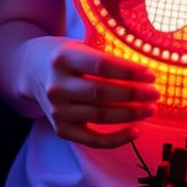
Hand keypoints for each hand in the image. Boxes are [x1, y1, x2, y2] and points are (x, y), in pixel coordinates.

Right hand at [19, 36, 157, 148]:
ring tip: (150, 109)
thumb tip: (144, 74)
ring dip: (131, 114)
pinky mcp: (61, 129)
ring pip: (101, 116)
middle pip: (102, 93)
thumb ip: (103, 59)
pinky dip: (117, 139)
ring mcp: (57, 110)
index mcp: (62, 58)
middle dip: (134, 94)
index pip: (101, 66)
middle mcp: (57, 85)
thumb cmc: (65, 57)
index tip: (150, 74)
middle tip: (154, 93)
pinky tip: (136, 130)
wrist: (31, 70)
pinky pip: (93, 140)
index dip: (129, 71)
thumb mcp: (78, 47)